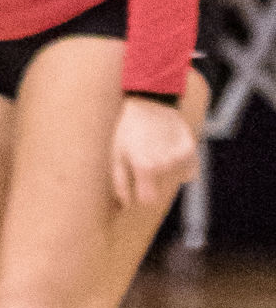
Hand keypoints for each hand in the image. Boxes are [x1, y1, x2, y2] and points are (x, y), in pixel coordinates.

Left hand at [110, 95, 198, 209]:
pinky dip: (181, 165)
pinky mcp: (191, 149)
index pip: (148, 200)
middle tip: (145, 160)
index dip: (142, 193)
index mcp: (145, 166)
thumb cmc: (127, 128)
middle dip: (153, 180)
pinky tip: (170, 151)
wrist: (148, 102)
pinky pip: (189, 170)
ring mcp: (180, 156)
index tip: (138, 184)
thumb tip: (126, 205)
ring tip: (156, 151)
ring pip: (175, 179)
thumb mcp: (115, 153)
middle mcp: (165, 163)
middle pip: (162, 189)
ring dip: (167, 171)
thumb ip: (120, 182)